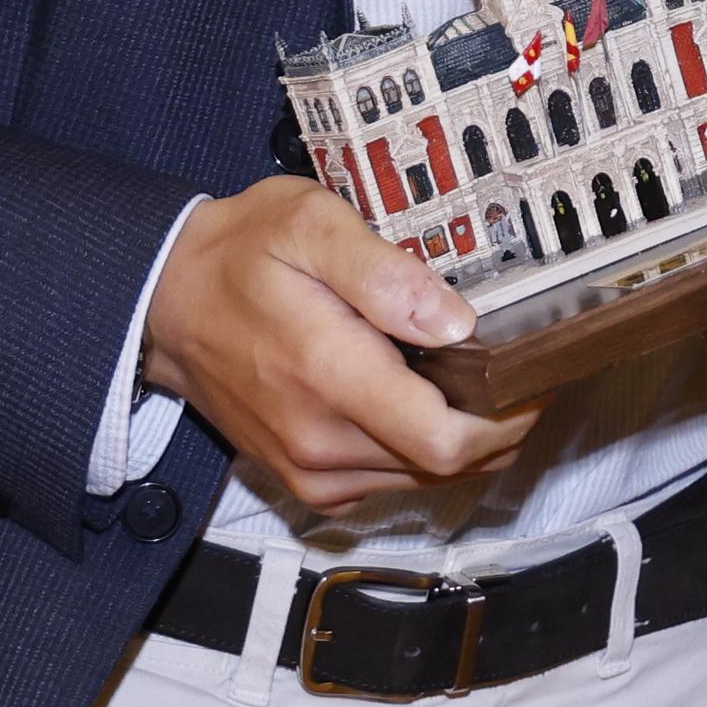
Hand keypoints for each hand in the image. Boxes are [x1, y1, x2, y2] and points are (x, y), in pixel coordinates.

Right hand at [141, 175, 533, 514]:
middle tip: (525, 372)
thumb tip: (456, 323)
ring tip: (483, 382)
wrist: (167, 302)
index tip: (540, 378)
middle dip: (500, 426)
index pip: (446, 442)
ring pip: (423, 479)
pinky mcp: (307, 480)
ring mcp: (310, 470)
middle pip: (447, 466)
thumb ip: (384, 273)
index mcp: (328, 376)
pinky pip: (390, 481)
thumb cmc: (241, 255)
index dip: (510, 421)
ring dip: (466, 441)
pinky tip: (430, 402)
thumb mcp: (309, 225)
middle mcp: (319, 442)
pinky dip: (425, 452)